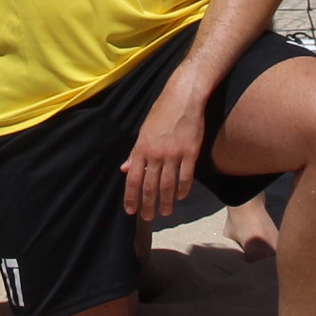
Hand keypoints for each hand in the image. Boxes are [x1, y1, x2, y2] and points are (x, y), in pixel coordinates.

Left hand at [121, 75, 208, 219]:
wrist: (183, 98)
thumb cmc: (161, 113)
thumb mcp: (143, 131)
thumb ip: (135, 152)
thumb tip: (125, 169)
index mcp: (142, 148)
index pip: (133, 178)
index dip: (131, 197)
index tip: (131, 211)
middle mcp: (156, 154)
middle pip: (150, 186)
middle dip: (148, 204)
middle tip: (148, 218)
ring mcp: (174, 154)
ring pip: (168, 185)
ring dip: (165, 201)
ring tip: (165, 212)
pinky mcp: (190, 152)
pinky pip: (186, 176)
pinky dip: (183, 189)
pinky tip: (181, 197)